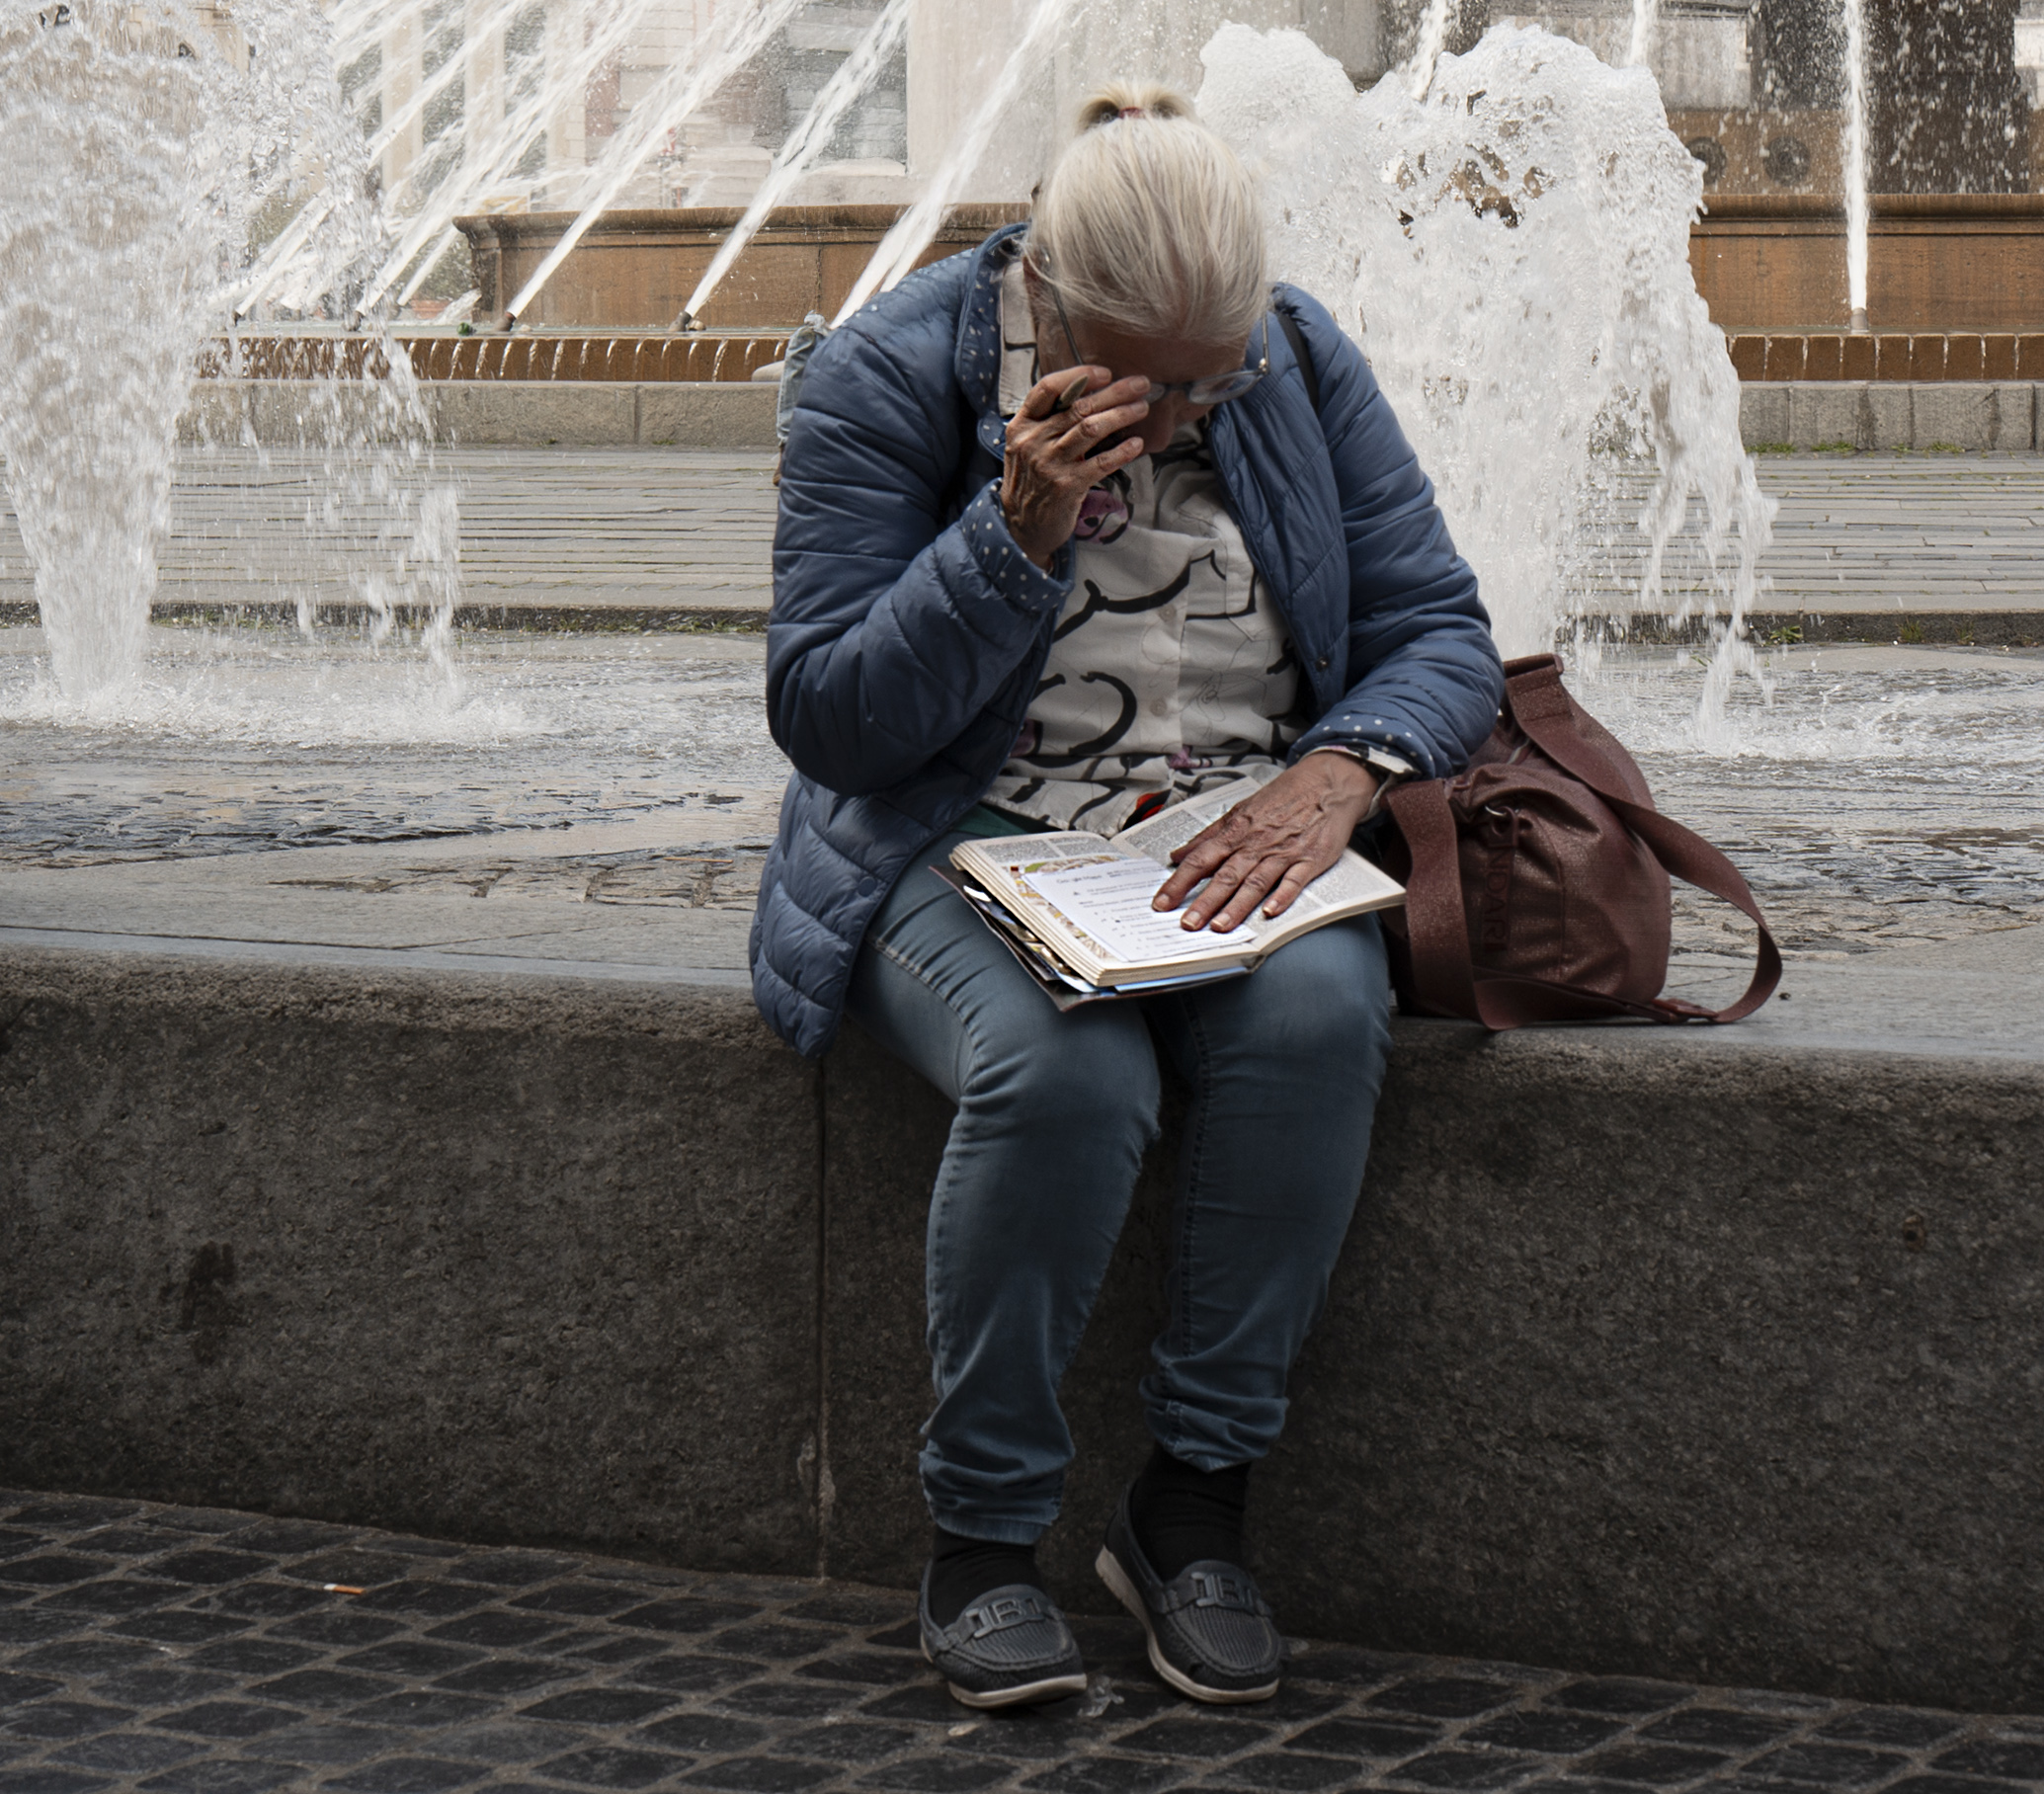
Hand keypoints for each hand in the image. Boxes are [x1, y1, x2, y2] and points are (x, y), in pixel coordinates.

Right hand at [1000, 366, 1151, 568]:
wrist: (1023, 526)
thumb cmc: (1032, 480)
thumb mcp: (1027, 446)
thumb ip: (1048, 422)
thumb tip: (1089, 394)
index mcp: (1022, 425)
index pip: (1047, 388)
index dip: (1078, 375)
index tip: (1105, 373)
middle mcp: (1033, 441)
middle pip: (1078, 406)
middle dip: (1115, 392)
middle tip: (1141, 384)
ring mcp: (1050, 463)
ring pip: (1091, 428)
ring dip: (1122, 415)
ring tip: (1142, 408)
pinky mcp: (1067, 486)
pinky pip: (1101, 462)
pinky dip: (1122, 451)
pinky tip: (1137, 444)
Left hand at [1153, 755, 1379, 933]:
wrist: (1326, 782)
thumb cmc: (1283, 798)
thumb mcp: (1240, 810)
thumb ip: (1209, 836)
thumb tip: (1178, 854)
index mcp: (1236, 831)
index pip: (1200, 859)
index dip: (1179, 882)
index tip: (1162, 902)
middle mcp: (1257, 843)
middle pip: (1225, 875)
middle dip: (1204, 901)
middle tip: (1187, 923)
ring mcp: (1284, 852)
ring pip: (1256, 882)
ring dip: (1237, 906)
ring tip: (1219, 926)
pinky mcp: (1310, 858)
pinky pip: (1295, 880)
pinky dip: (1282, 896)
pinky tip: (1270, 912)